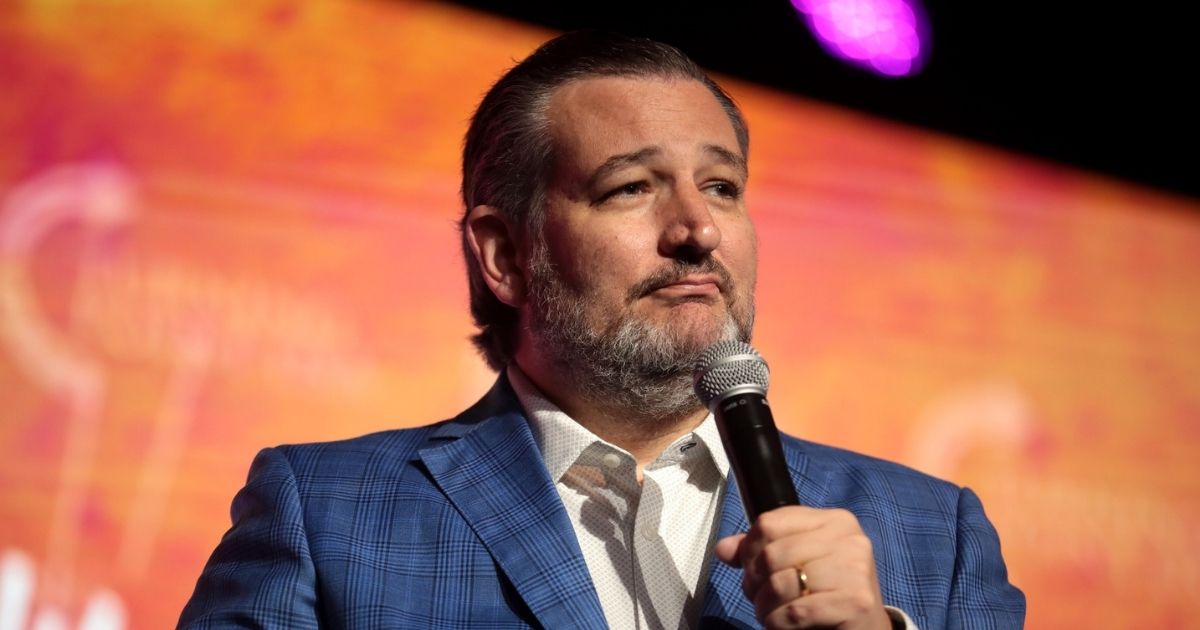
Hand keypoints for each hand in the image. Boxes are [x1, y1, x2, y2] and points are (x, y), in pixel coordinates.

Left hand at [714, 506, 891, 628]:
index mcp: (833, 520)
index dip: (748, 549)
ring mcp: (854, 569)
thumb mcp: (797, 563)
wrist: (867, 629)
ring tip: (770, 613)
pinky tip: (782, 624)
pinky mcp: (855, 602)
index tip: (751, 570)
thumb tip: (724, 549)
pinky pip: (795, 611)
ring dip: (765, 606)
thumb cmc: (829, 593)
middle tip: (759, 598)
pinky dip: (779, 622)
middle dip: (755, 582)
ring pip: (780, 583)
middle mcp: (848, 539)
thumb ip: (761, 551)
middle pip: (772, 554)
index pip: (769, 522)